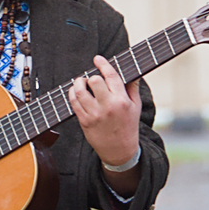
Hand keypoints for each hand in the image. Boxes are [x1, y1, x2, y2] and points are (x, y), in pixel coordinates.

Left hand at [72, 54, 142, 170]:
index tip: (97, 59)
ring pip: (80, 91)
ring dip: (78, 83)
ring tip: (81, 83)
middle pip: (94, 81)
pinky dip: (72, 94)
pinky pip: (73, 103)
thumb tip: (133, 73)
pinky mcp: (84, 121)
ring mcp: (95, 114)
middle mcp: (108, 106)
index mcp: (122, 101)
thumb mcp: (136, 107)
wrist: (119, 150)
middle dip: (91, 77)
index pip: (111, 76)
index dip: (102, 64)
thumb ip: (132, 88)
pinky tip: (76, 92)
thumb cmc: (128, 126)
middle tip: (91, 79)